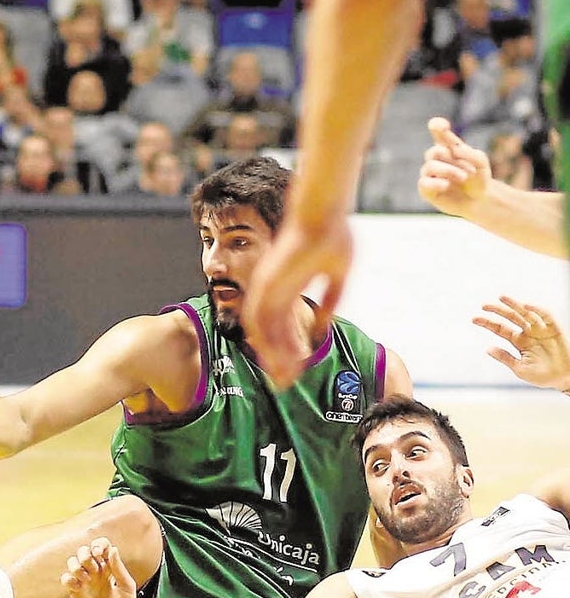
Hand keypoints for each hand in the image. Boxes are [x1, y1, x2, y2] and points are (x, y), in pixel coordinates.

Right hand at [60, 538, 145, 597]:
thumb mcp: (126, 585)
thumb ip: (118, 567)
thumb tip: (113, 549)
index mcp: (108, 566)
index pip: (100, 547)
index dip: (97, 545)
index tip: (99, 553)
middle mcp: (95, 571)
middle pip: (83, 551)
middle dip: (84, 555)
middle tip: (93, 568)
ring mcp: (85, 581)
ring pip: (72, 562)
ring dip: (76, 566)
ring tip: (86, 578)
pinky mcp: (76, 592)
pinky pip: (66, 579)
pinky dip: (68, 579)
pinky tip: (78, 587)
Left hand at [244, 219, 352, 388]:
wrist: (323, 214)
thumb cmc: (334, 236)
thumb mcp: (338, 275)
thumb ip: (330, 303)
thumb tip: (321, 331)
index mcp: (287, 286)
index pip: (282, 325)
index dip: (289, 347)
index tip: (299, 367)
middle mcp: (272, 289)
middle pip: (269, 333)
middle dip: (277, 359)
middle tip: (286, 383)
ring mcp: (266, 286)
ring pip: (261, 331)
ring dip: (271, 356)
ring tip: (283, 379)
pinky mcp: (265, 284)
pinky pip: (259, 320)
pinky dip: (265, 341)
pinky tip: (277, 360)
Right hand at [418, 117, 490, 217]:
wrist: (479, 200)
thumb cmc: (478, 178)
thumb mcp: (480, 161)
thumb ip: (468, 153)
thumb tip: (452, 152)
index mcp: (448, 148)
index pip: (438, 133)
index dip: (437, 126)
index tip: (442, 126)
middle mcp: (436, 159)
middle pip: (435, 151)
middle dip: (452, 160)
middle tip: (469, 171)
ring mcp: (429, 174)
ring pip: (430, 166)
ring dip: (449, 171)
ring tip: (463, 178)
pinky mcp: (426, 189)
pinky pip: (424, 182)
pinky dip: (436, 183)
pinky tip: (446, 185)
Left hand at [473, 296, 569, 390]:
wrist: (565, 379)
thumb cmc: (543, 376)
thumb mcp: (520, 369)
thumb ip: (505, 358)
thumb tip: (487, 348)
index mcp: (519, 341)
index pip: (500, 329)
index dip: (487, 323)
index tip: (473, 319)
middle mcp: (528, 332)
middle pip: (510, 318)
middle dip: (498, 310)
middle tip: (483, 305)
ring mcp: (541, 329)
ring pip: (526, 313)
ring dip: (514, 305)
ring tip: (501, 297)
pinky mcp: (554, 329)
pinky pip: (546, 316)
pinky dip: (537, 310)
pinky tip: (525, 306)